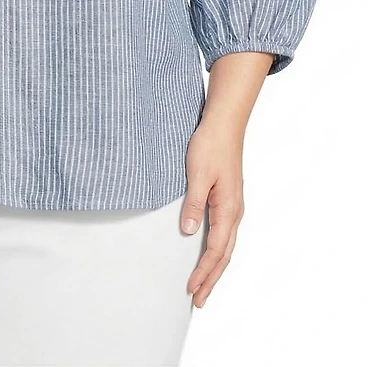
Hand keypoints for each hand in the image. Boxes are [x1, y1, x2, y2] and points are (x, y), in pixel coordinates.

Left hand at [181, 118, 244, 307]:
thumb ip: (194, 203)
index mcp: (228, 209)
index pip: (216, 251)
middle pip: (224, 255)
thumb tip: (189, 231)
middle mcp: (234, 211)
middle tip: (198, 300)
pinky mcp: (227, 198)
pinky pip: (223, 232)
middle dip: (211, 279)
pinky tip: (208, 252)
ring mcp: (232, 205)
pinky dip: (216, 250)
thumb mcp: (197, 174)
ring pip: (226, 245)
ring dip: (214, 267)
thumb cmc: (211, 145)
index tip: (192, 290)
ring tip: (202, 284)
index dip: (204, 272)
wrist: (224, 124)